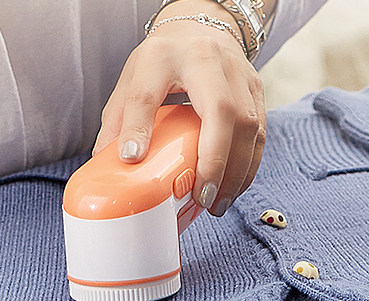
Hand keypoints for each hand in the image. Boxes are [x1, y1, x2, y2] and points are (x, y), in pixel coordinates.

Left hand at [93, 0, 266, 215]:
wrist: (200, 29)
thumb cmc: (163, 60)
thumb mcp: (132, 79)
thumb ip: (119, 119)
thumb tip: (108, 165)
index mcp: (163, 55)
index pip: (148, 92)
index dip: (138, 126)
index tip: (131, 158)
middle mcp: (208, 59)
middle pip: (220, 111)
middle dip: (214, 161)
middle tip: (200, 198)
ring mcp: (239, 73)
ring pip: (249, 125)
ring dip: (236, 172)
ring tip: (216, 203)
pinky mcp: (256, 88)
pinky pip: (261, 133)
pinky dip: (249, 166)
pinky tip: (233, 188)